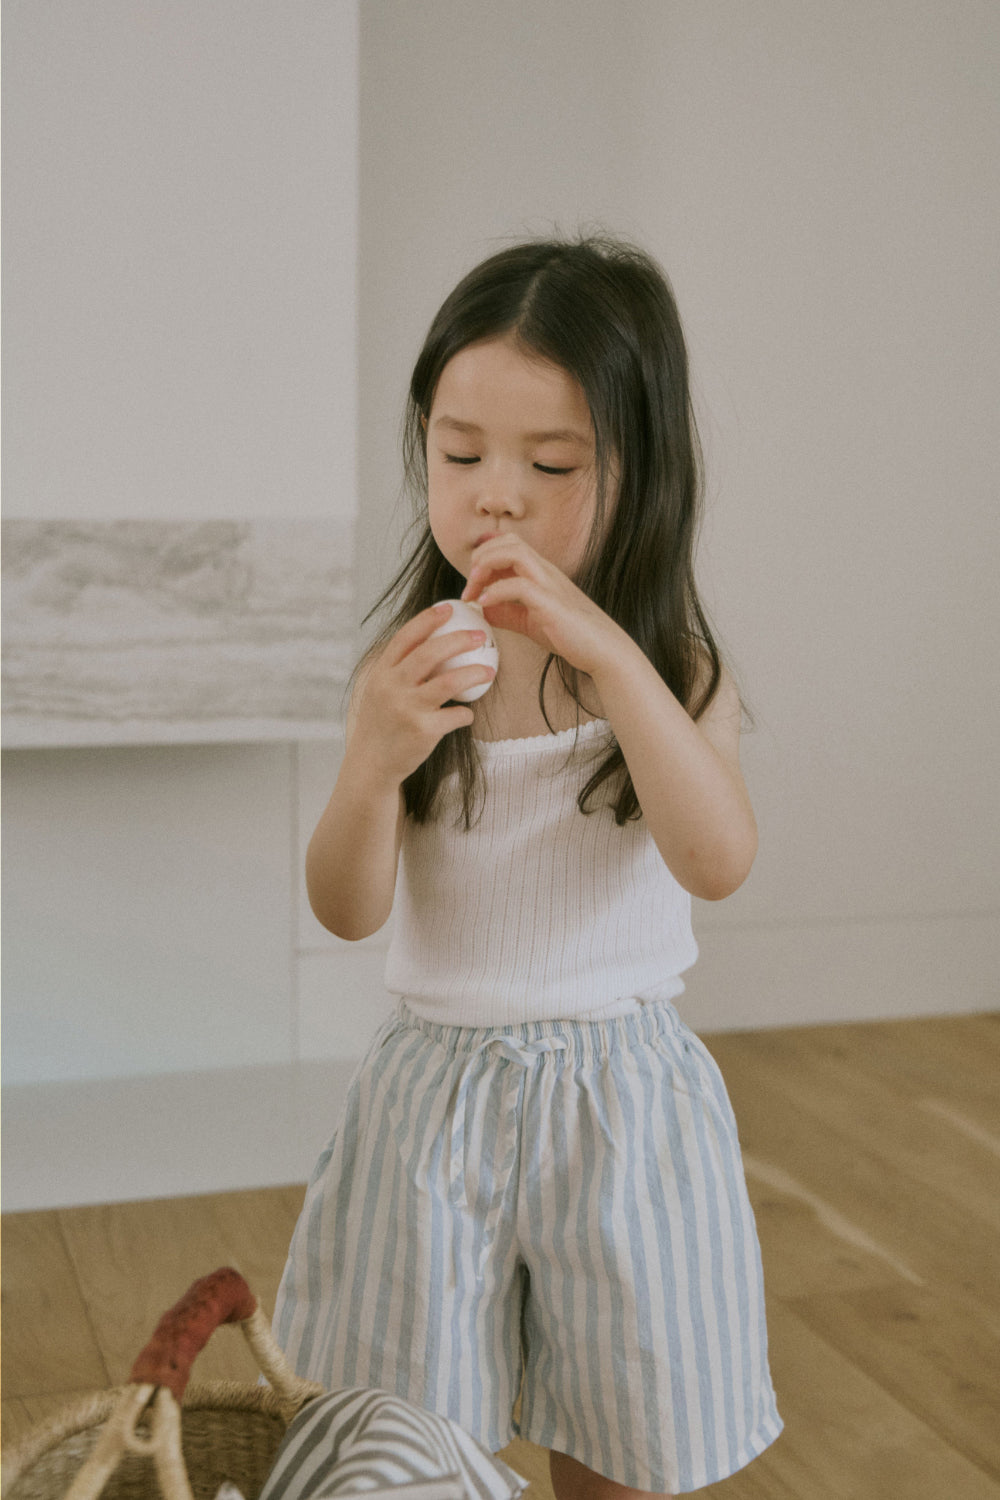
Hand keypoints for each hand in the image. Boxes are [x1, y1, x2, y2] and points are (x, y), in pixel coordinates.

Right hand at [347, 604, 495, 786]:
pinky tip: (466, 714)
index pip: (405, 638)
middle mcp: (392, 688)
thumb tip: (433, 643)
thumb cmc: (382, 723)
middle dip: (459, 640)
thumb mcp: (380, 691)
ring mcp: (407, 709)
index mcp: (382, 673)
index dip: (428, 619)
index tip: (449, 608)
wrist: (371, 764)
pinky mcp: (423, 731)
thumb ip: (400, 670)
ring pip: (449, 682)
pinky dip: (465, 714)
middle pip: (430, 653)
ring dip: (474, 674)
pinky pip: (456, 715)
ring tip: (489, 670)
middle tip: (481, 636)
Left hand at [460, 534, 629, 678]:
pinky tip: (485, 605)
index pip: (508, 545)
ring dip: (486, 566)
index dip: (483, 558)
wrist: (604, 651)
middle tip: (469, 587)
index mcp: (541, 572)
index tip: (471, 586)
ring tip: (474, 591)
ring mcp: (550, 584)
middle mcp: (545, 571)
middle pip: (508, 541)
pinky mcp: (552, 604)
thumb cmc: (572, 635)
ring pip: (514, 552)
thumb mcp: (530, 621)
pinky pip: (519, 586)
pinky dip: (496, 592)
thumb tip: (482, 609)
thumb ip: (507, 613)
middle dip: (480, 557)